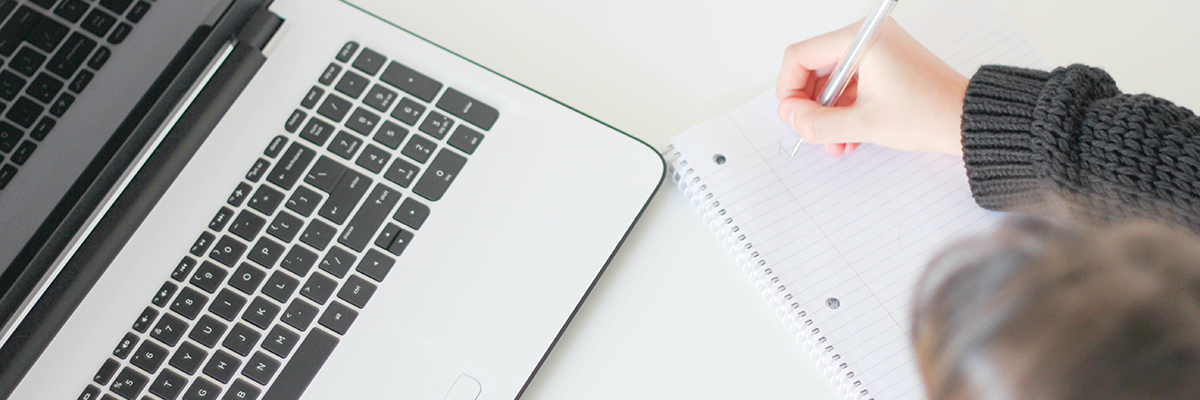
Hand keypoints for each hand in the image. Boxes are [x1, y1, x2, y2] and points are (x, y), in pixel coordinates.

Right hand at [776, 18, 966, 156]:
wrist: (966, 120)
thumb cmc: (929, 114)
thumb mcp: (864, 124)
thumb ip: (817, 122)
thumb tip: (790, 115)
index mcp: (861, 40)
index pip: (800, 56)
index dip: (789, 89)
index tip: (793, 116)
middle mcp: (868, 38)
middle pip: (814, 67)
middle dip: (811, 105)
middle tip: (812, 131)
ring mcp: (877, 50)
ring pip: (831, 80)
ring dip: (828, 113)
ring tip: (835, 141)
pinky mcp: (884, 64)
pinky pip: (850, 84)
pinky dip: (844, 109)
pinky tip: (848, 135)